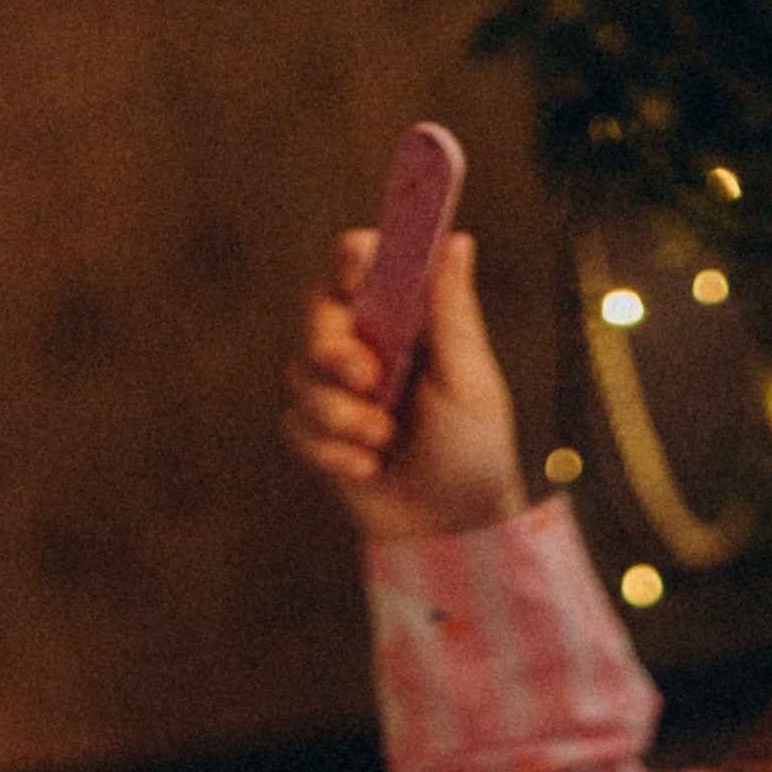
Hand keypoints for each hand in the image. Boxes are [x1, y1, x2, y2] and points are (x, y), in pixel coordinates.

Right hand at [281, 228, 526, 541]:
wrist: (455, 530)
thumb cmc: (475, 451)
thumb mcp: (470, 380)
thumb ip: (453, 312)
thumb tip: (457, 241)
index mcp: (408, 321)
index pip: (365, 265)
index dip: (352, 260)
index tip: (357, 277)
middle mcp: (368, 346)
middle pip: (316, 312)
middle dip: (334, 347)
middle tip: (369, 379)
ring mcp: (341, 391)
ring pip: (301, 374)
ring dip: (340, 413)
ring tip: (384, 441)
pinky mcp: (322, 436)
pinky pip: (296, 425)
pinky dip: (331, 451)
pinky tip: (367, 470)